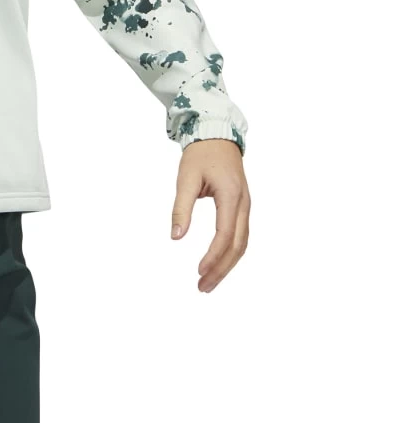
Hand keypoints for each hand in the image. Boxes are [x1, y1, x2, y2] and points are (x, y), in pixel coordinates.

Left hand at [171, 138, 250, 291]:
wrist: (217, 135)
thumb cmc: (200, 154)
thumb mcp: (186, 178)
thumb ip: (181, 207)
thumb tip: (175, 237)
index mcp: (231, 196)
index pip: (226, 235)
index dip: (213, 256)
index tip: (199, 271)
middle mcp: (244, 204)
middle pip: (238, 246)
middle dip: (221, 269)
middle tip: (203, 287)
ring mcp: (246, 207)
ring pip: (242, 244)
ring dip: (227, 266)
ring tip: (209, 282)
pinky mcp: (242, 208)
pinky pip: (241, 236)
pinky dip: (231, 254)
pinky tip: (218, 265)